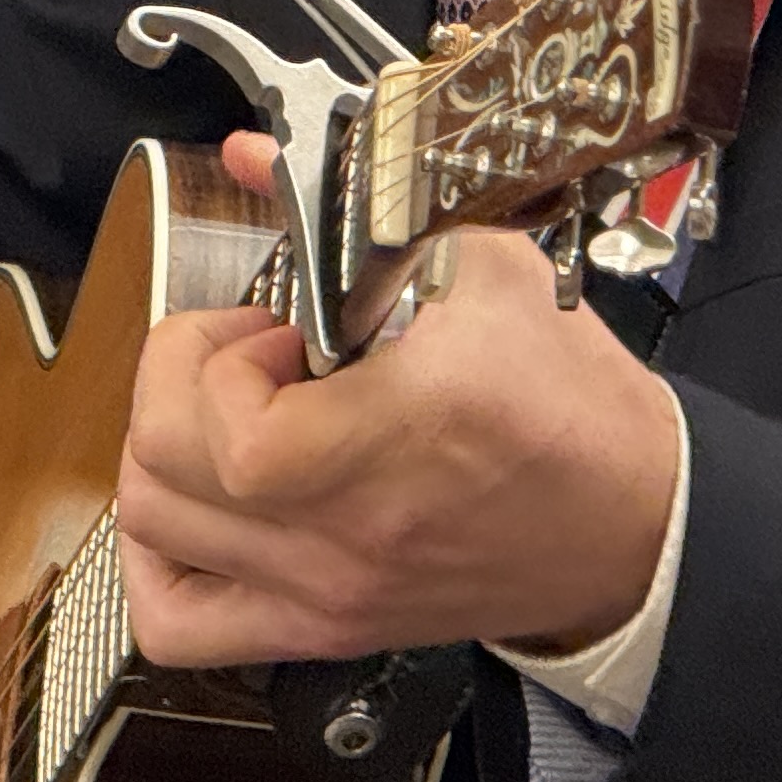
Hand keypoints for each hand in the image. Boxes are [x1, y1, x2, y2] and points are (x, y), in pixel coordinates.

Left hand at [115, 131, 683, 666]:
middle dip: (181, 386)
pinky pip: (180, 626)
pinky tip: (203, 511)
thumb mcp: (488, 266)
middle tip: (250, 357)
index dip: (224, 359)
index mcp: (395, 439)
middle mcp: (346, 533)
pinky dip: (158, 565)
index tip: (279, 325)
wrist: (631, 522)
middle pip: (159, 475)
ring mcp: (327, 592)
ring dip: (167, 456)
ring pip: (150, 537)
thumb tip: (251, 155)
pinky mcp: (325, 627)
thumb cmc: (572, 405)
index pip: (231, 433)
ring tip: (235, 419)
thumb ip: (361, 205)